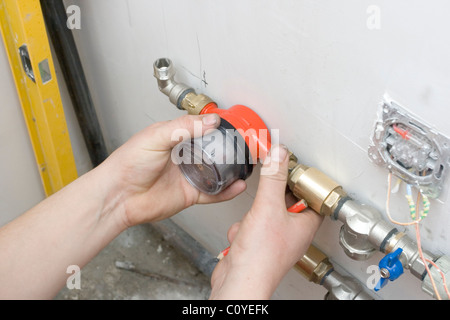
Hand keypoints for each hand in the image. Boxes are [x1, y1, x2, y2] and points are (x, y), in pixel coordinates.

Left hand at [101, 113, 246, 226]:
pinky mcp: (190, 195)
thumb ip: (183, 127)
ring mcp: (188, 176)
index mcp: (174, 138)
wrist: (118, 196)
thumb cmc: (128, 164)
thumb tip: (210, 121)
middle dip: (229, 147)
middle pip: (212, 150)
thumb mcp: (156, 137)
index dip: (217, 125)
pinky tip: (237, 186)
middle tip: (245, 145)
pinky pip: (213, 193)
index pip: (201, 127)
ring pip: (216, 172)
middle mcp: (183, 156)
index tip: (234, 124)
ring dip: (231, 169)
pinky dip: (227, 191)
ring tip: (246, 164)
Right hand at [209, 145, 322, 298]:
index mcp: (305, 225)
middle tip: (266, 188)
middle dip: (269, 197)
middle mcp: (292, 233)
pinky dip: (242, 227)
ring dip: (252, 214)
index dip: (302, 181)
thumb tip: (280, 154)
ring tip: (251, 223)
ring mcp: (274, 240)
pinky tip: (241, 235)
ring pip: (264, 213)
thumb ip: (273, 179)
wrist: (238, 282)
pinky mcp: (257, 245)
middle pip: (285, 202)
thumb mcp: (267, 208)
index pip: (311, 196)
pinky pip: (250, 226)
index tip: (291, 167)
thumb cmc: (260, 257)